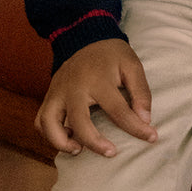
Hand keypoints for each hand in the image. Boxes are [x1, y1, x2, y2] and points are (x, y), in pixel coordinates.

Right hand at [36, 39, 157, 158]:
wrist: (84, 37)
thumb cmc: (111, 55)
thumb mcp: (132, 65)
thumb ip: (141, 92)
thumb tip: (146, 120)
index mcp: (98, 79)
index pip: (118, 110)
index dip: (136, 128)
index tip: (151, 137)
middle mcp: (73, 87)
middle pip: (78, 121)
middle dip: (94, 142)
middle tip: (111, 152)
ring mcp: (57, 92)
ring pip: (48, 123)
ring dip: (61, 142)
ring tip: (79, 150)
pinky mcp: (49, 96)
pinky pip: (40, 121)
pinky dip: (49, 135)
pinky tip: (67, 139)